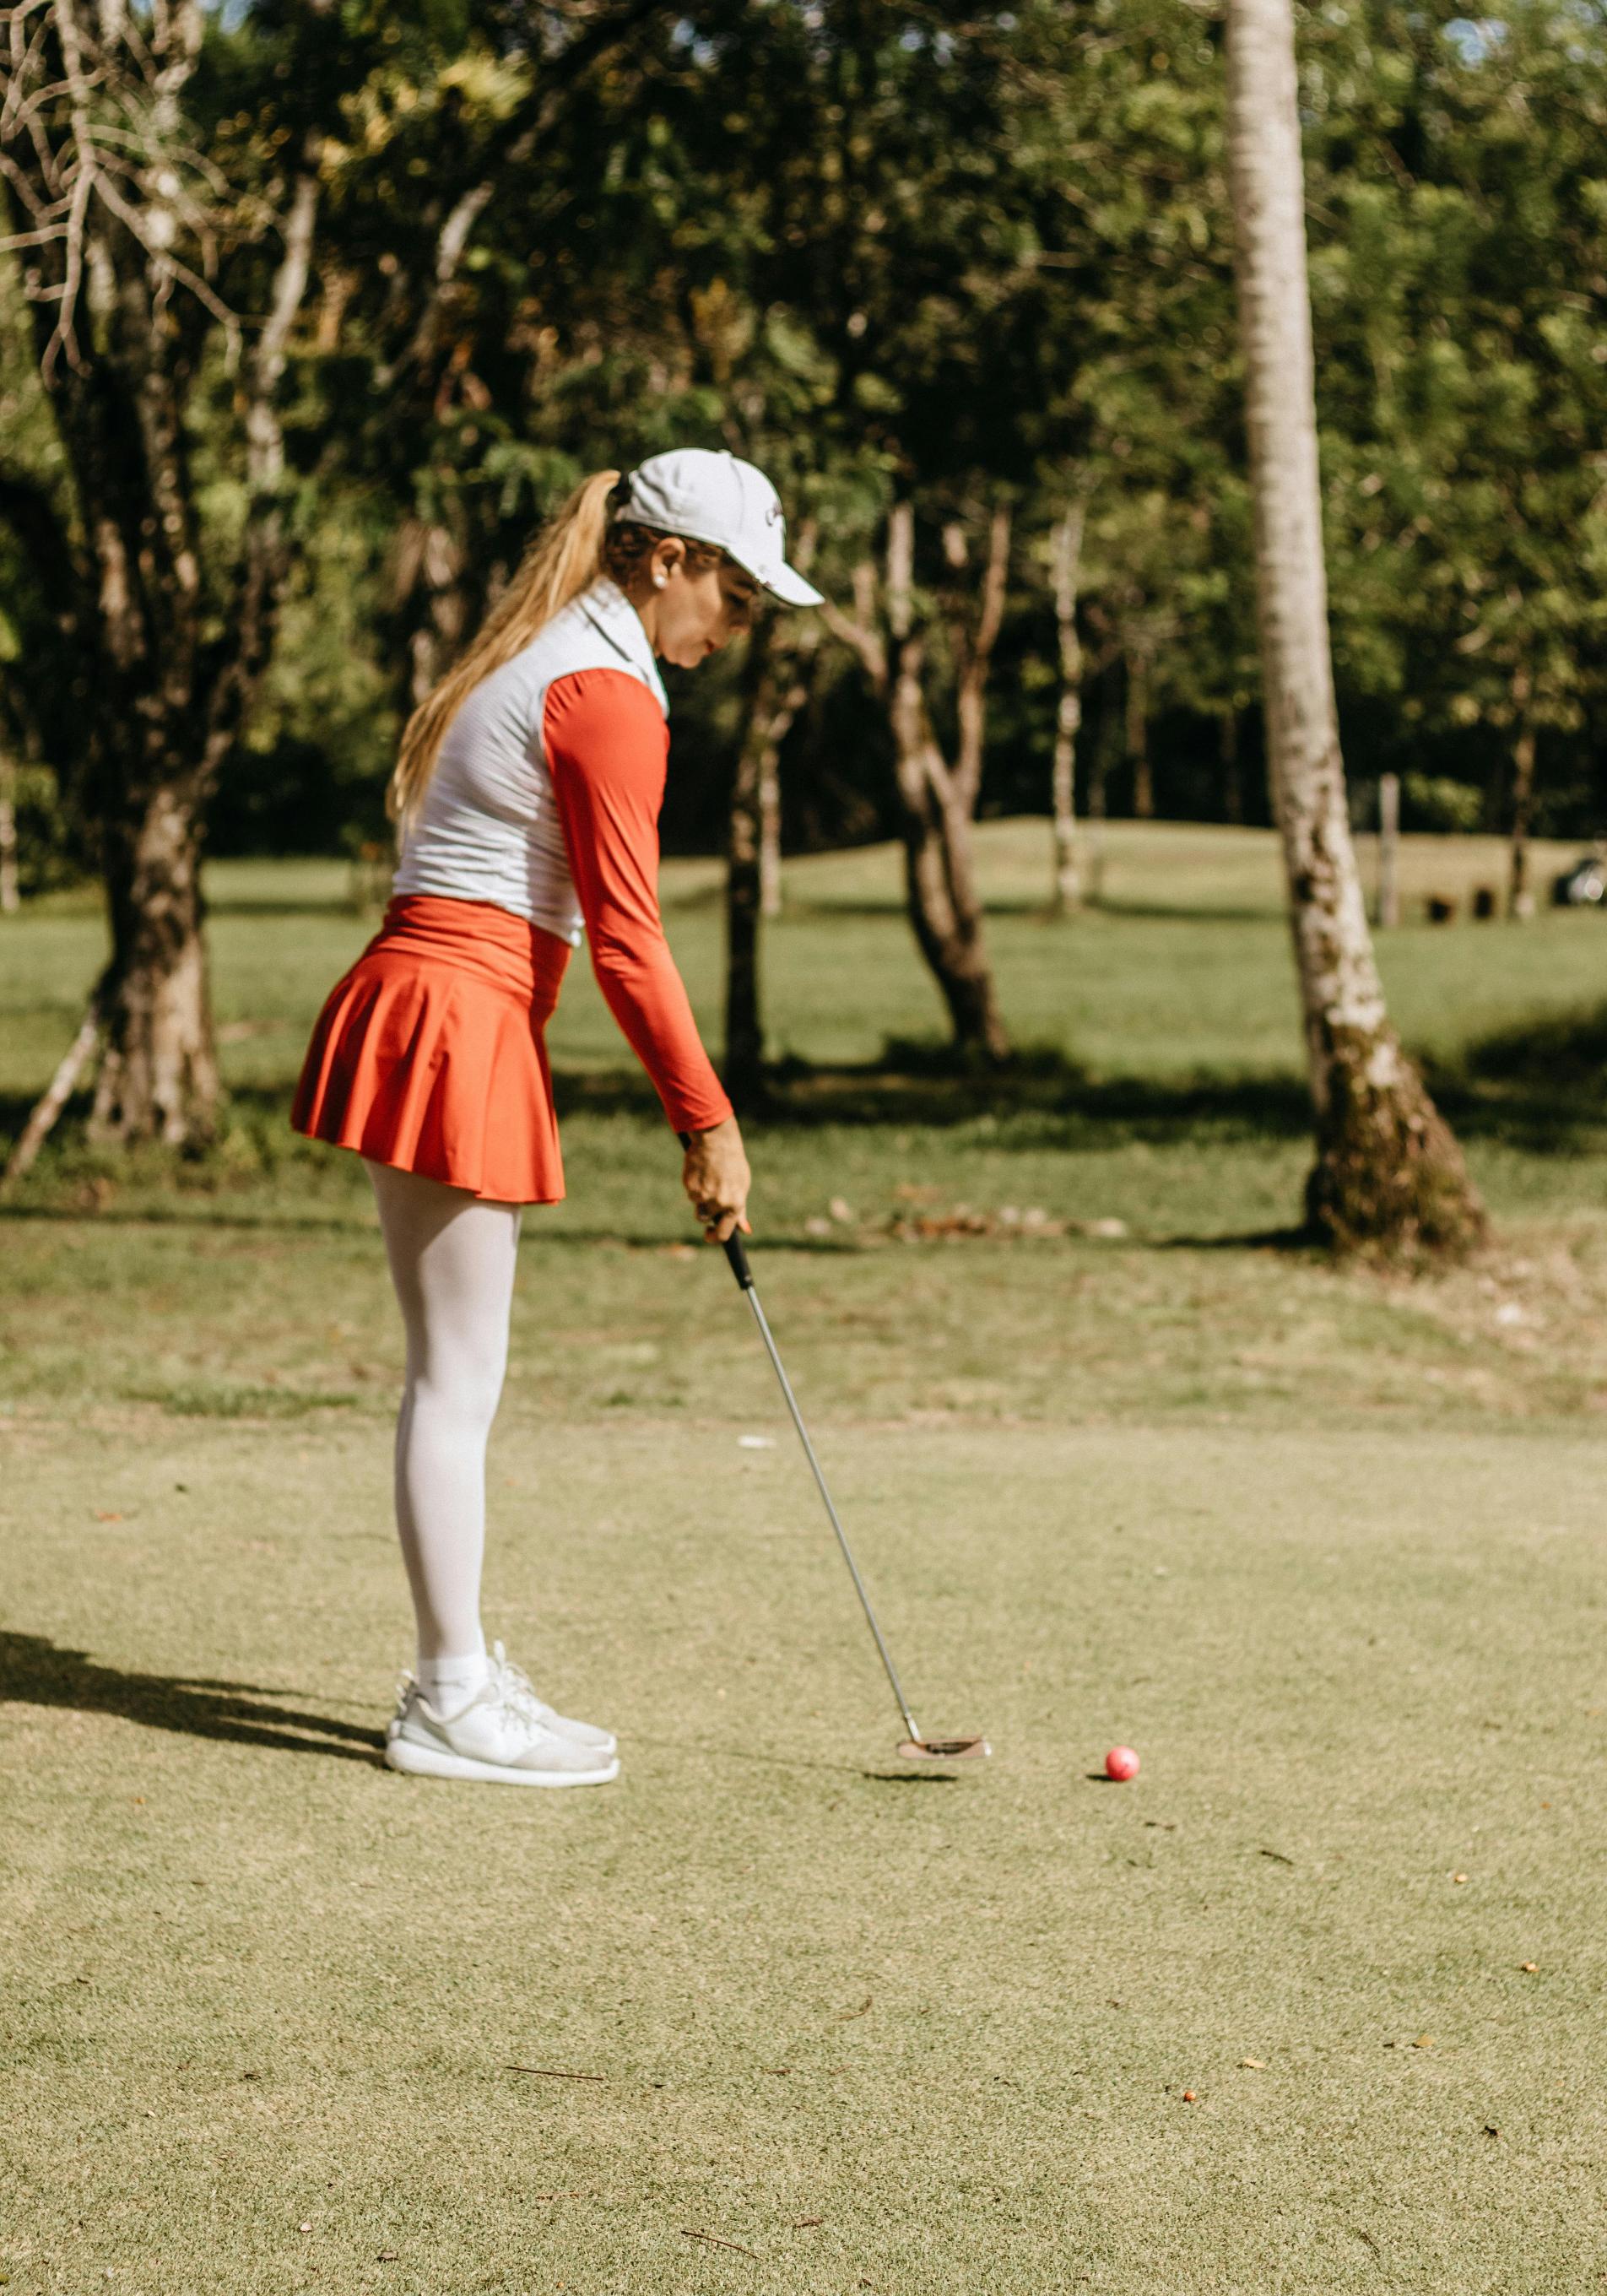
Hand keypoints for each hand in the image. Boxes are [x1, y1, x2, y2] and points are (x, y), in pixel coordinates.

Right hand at [680, 1116, 750, 1242]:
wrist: (717, 1142)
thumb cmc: (733, 1164)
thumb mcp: (742, 1187)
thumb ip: (741, 1210)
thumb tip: (745, 1230)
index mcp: (735, 1204)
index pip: (723, 1233)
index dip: (714, 1237)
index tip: (709, 1235)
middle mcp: (718, 1203)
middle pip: (704, 1219)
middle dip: (704, 1216)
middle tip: (705, 1203)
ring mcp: (703, 1196)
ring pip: (696, 1204)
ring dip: (699, 1196)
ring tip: (707, 1178)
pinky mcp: (690, 1186)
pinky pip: (690, 1191)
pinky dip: (693, 1184)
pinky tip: (701, 1171)